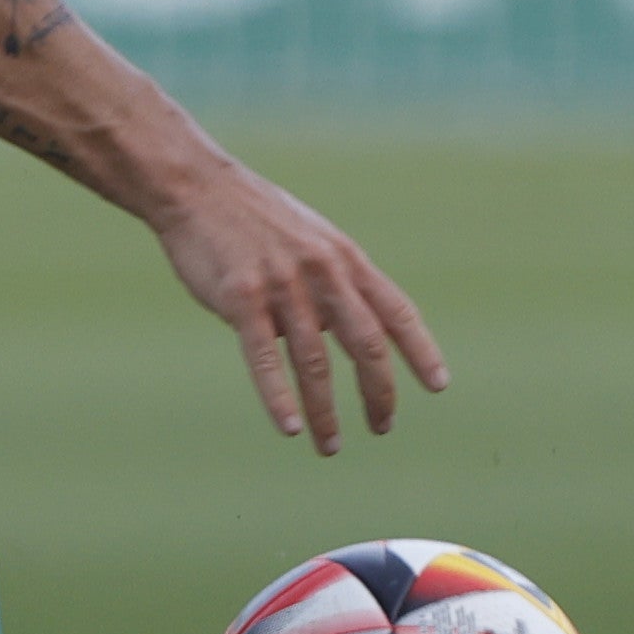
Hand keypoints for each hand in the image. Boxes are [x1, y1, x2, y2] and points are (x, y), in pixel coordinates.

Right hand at [154, 163, 446, 450]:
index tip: (437, 386)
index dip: (421, 351)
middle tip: (382, 427)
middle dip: (378, 393)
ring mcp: (282, 285)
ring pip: (314, 363)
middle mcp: (322, 272)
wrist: (196, 187)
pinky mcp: (240, 299)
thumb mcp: (311, 238)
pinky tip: (291, 427)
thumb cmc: (253, 217)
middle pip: (365, 344)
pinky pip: (264, 358)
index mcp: (344, 258)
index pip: (396, 311)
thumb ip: (335, 281)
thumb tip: (349, 333)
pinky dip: (279, 397)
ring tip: (330, 446)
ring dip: (326, 411)